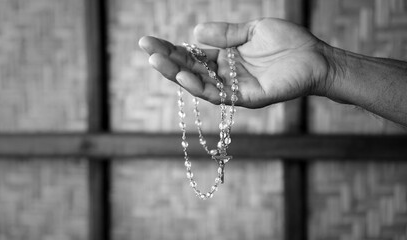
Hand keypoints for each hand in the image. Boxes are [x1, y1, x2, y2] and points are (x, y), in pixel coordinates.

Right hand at [139, 18, 329, 107]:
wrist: (316, 57)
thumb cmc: (288, 42)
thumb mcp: (252, 30)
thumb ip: (225, 34)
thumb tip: (195, 32)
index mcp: (226, 57)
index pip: (192, 54)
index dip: (171, 48)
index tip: (149, 41)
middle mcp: (226, 74)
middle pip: (190, 68)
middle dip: (167, 59)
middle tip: (146, 49)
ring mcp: (234, 88)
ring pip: (199, 83)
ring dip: (177, 74)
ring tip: (156, 61)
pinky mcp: (246, 98)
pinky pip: (219, 94)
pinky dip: (200, 87)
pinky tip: (184, 76)